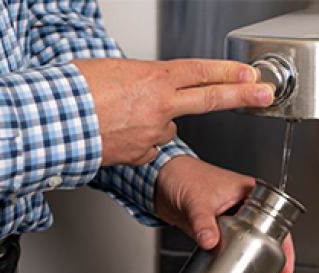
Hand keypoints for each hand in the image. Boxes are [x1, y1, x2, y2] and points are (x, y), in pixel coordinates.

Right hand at [71, 58, 273, 166]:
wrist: (54, 120)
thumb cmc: (74, 91)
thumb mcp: (110, 70)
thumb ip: (139, 79)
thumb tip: (145, 87)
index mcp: (153, 78)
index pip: (200, 71)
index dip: (228, 72)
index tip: (250, 73)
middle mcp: (159, 106)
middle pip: (208, 98)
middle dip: (241, 96)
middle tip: (264, 94)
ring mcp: (151, 134)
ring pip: (165, 128)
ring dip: (153, 124)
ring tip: (121, 117)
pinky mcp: (139, 156)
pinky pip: (147, 149)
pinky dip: (138, 144)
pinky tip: (118, 136)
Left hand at [154, 155, 295, 272]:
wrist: (159, 178)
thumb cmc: (183, 174)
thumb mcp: (197, 199)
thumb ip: (203, 222)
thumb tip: (210, 241)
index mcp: (247, 192)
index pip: (273, 218)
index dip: (281, 241)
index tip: (283, 260)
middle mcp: (241, 206)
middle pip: (263, 234)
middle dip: (268, 255)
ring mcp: (227, 218)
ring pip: (245, 241)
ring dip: (249, 257)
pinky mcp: (213, 228)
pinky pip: (225, 245)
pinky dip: (229, 256)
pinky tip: (231, 267)